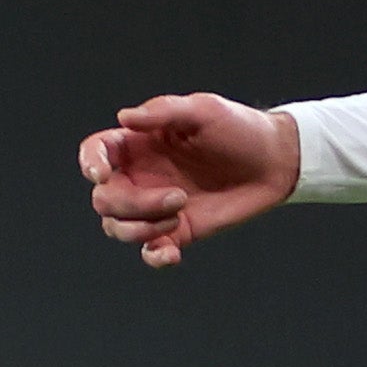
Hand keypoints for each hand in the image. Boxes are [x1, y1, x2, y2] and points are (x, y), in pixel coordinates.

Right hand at [80, 94, 301, 268]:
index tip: (103, 174)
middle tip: (178, 196)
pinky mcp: (179, 230)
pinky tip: (171, 254)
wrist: (276, 161)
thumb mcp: (203, 110)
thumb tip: (124, 117)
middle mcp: (141, 176)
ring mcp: (157, 206)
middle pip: (104, 199)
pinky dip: (153, 256)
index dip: (90, 163)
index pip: (96, 153)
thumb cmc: (239, 129)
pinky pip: (150, 251)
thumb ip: (163, 111)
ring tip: (182, 212)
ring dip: (141, 228)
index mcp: (139, 144)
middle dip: (131, 204)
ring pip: (118, 227)